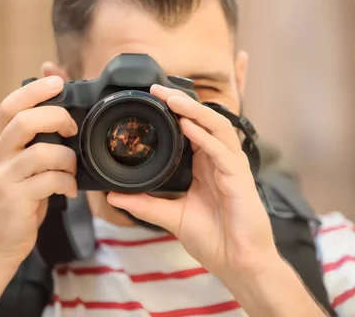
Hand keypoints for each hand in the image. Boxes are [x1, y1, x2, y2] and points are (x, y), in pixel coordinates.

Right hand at [0, 71, 77, 267]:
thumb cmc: (17, 198)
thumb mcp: (20, 163)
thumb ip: (34, 137)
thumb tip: (55, 104)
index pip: (10, 105)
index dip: (34, 90)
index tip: (58, 81)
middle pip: (24, 121)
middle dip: (57, 117)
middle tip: (73, 129)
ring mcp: (3, 177)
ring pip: (40, 152)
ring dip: (67, 158)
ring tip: (73, 169)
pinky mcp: (14, 199)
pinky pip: (49, 181)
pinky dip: (67, 183)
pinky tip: (69, 190)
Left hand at [106, 84, 279, 282]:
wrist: (237, 264)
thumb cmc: (214, 239)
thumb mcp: (171, 217)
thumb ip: (145, 203)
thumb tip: (113, 195)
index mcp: (206, 166)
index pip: (192, 129)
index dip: (175, 112)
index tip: (151, 100)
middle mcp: (220, 161)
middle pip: (204, 121)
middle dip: (182, 103)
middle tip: (157, 90)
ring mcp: (232, 168)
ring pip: (217, 128)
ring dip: (195, 111)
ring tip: (172, 100)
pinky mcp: (240, 180)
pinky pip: (222, 152)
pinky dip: (205, 138)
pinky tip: (189, 127)